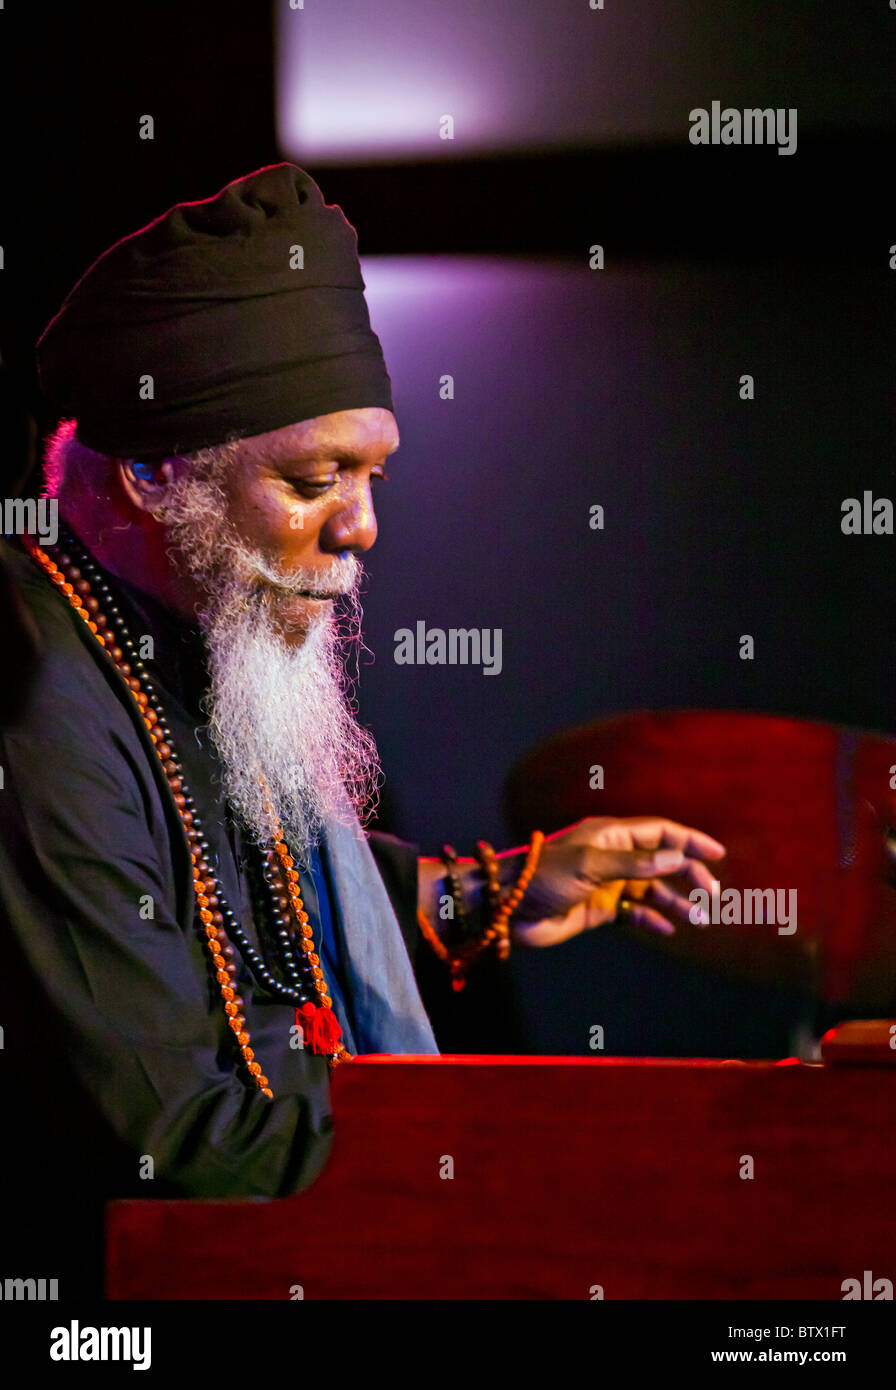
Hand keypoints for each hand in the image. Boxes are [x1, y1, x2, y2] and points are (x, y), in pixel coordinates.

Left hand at [507, 816, 725, 946]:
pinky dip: (652, 918)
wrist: (509, 907)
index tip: (718, 854)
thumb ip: (634, 864)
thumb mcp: (590, 865)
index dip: (689, 840)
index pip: (660, 832)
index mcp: (611, 836)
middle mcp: (613, 857)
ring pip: (652, 889)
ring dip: (676, 901)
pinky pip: (634, 912)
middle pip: (662, 861)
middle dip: (689, 875)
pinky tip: (668, 929)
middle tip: (712, 895)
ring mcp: (607, 883)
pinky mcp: (599, 909)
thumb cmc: (544, 876)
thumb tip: (675, 858)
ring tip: (699, 918)